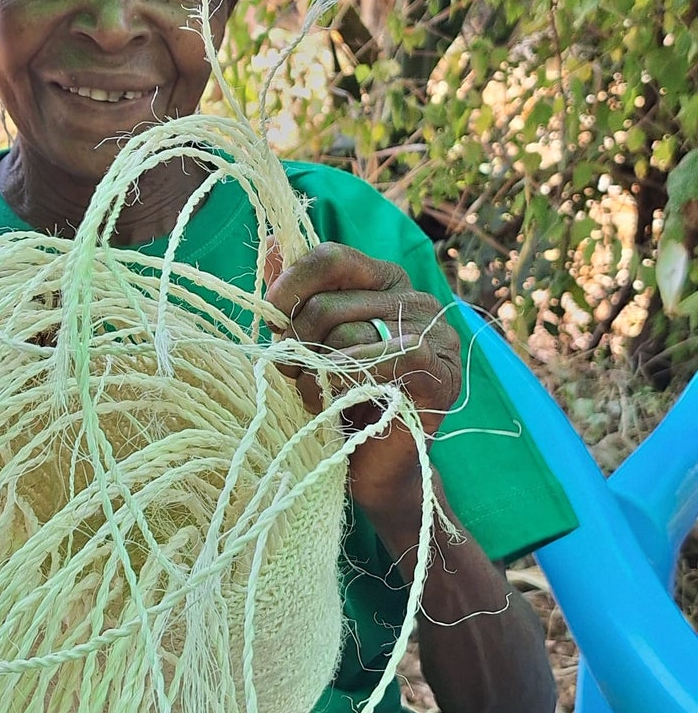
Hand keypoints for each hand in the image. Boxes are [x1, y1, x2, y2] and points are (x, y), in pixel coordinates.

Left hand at [264, 242, 461, 523]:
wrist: (374, 469)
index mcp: (385, 281)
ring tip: (314, 393)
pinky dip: (351, 380)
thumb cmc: (339, 401)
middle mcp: (416, 299)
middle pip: (330, 303)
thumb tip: (273, 242)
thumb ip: (295, 295)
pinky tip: (338, 399)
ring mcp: (437, 335)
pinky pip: (390, 359)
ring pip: (351, 333)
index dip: (293, 283)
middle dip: (297, 343)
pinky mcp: (443, 373)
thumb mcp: (308, 342)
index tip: (269, 315)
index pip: (333, 257)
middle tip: (292, 373)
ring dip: (318, 370)